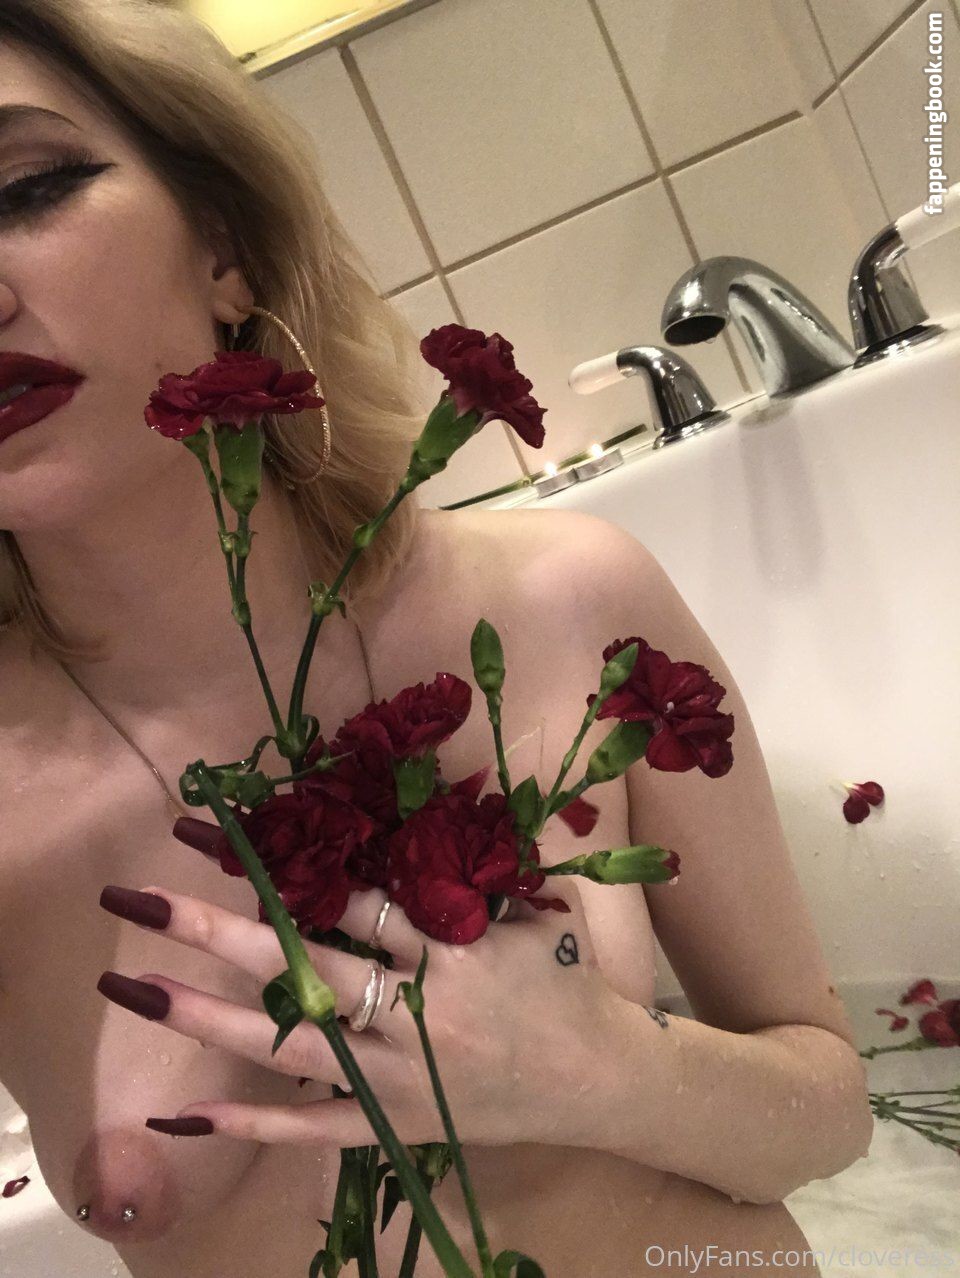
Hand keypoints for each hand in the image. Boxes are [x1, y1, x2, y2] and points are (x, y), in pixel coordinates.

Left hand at [97, 878, 619, 1149]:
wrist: (603, 1079)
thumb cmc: (565, 984)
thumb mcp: (529, 914)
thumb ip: (472, 872)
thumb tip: (409, 812)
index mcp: (454, 952)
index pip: (355, 904)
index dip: (290, 867)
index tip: (227, 835)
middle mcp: (420, 1014)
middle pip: (304, 967)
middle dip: (221, 931)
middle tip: (146, 899)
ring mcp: (402, 1077)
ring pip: (294, 1045)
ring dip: (211, 1017)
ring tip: (137, 988)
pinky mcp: (398, 1123)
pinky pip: (318, 1127)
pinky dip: (256, 1123)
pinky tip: (190, 1115)